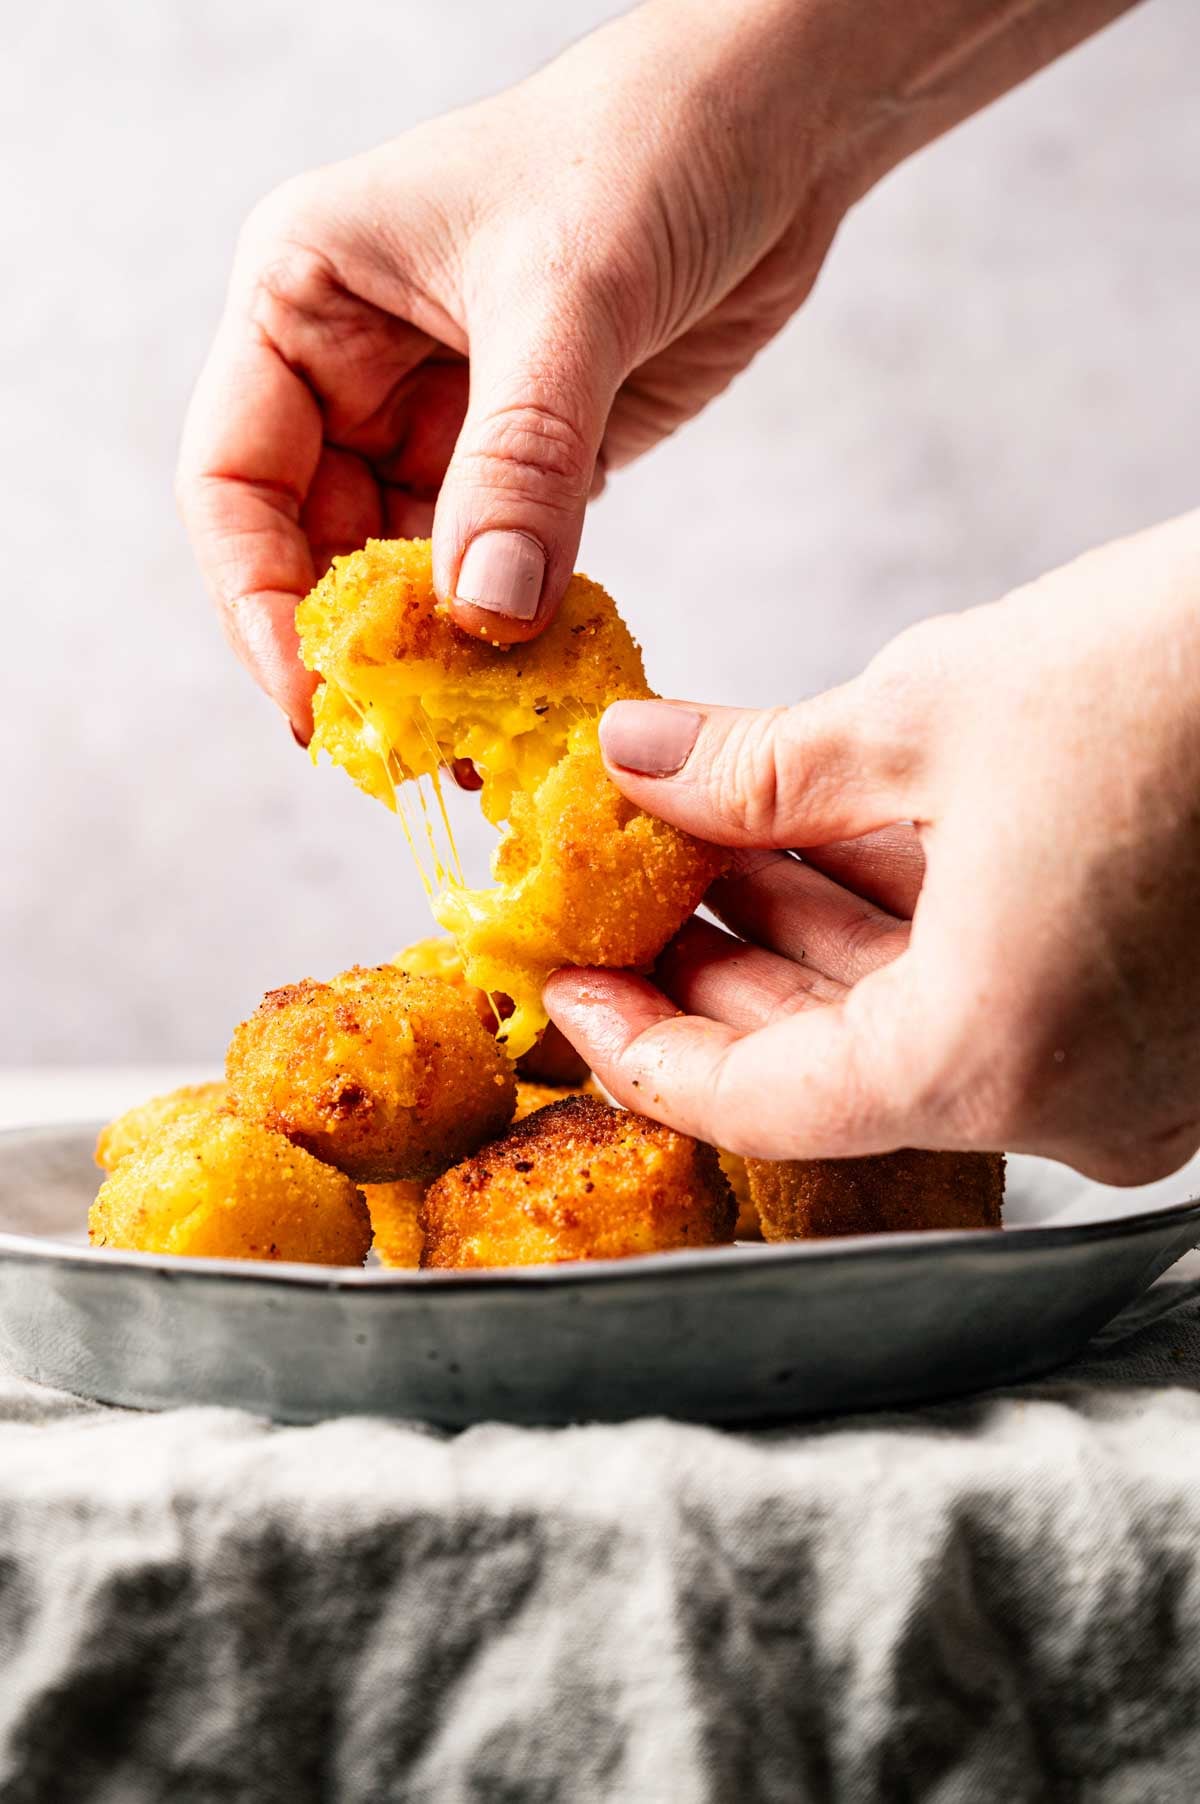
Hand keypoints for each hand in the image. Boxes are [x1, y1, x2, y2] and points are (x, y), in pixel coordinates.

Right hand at [176, 0, 1132, 737]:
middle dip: (359, 650)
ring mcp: (443, 419)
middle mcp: (356, 366)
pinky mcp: (529, 460)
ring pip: (410, 575)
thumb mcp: (569, 294)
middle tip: (407, 751)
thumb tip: (483, 617)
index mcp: (305, 296)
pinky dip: (512, 637)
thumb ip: (521, 460)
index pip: (233, 480)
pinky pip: (498, 572)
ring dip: (441, 661)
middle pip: (315, 548)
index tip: (319, 699)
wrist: (776, 123)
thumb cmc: (648, 147)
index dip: (262, 601)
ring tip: (477, 748)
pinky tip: (534, 695)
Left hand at [546, 513, 1199, 1185]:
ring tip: (708, 850)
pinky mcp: (1172, 1020)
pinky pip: (1000, 995)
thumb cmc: (1191, 677)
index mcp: (992, 1060)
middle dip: (720, 973)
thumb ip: (755, 769)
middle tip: (629, 901)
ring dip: (808, 939)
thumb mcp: (925, 716)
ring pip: (919, 1026)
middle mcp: (1073, 1104)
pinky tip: (826, 842)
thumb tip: (640, 763)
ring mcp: (1135, 1073)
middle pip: (835, 1067)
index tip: (571, 988)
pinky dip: (907, 929)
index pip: (759, 1104)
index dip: (642, 1044)